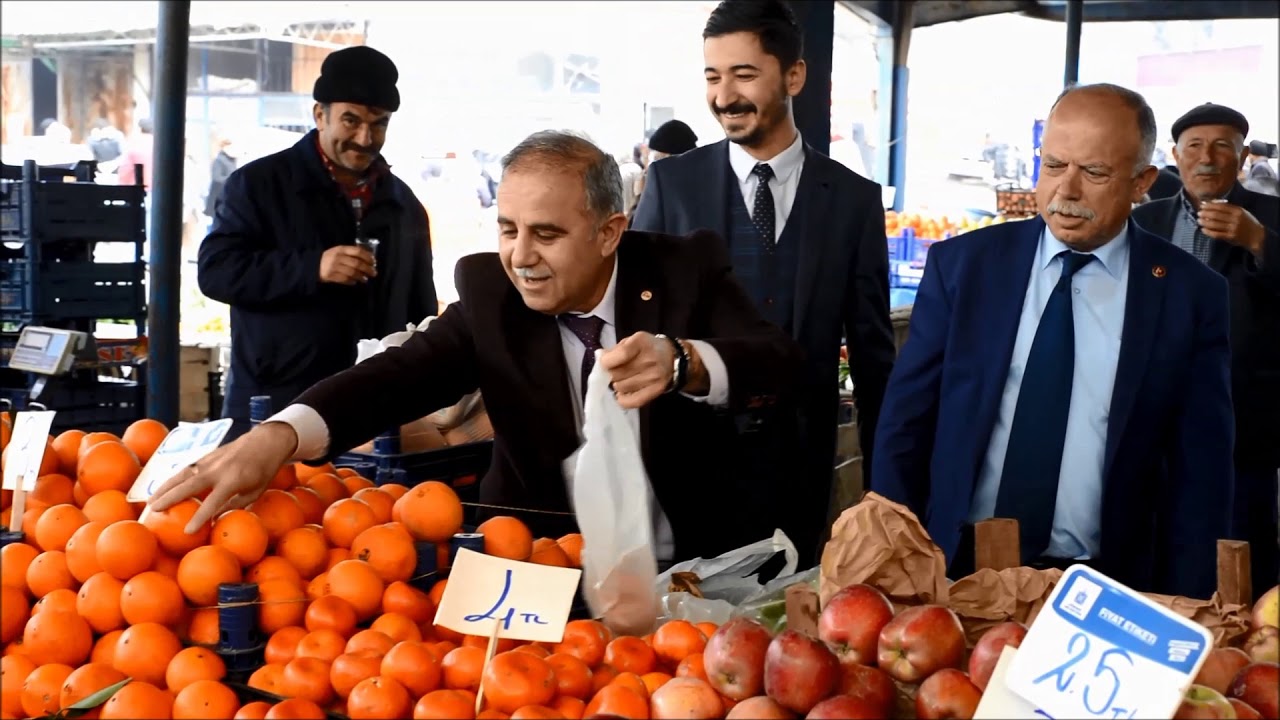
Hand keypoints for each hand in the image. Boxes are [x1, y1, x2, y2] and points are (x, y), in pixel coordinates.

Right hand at [147, 422, 299, 533]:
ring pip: (182, 475)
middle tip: (153, 511)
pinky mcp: (206, 456)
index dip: (200, 517)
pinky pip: (186, 469)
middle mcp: (217, 469)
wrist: (265, 441)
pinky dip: (173, 479)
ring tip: (150, 501)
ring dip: (164, 487)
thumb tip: (216, 519)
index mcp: (233, 480)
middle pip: (188, 485)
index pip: (213, 502)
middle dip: (169, 498)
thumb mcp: (255, 491)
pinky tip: (163, 488)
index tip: (187, 531)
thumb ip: (235, 505)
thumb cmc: (264, 470)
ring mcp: (210, 460)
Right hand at [319, 245, 375, 284]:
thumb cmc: (329, 258)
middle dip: (367, 269)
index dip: (367, 257)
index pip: (358, 251)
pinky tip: (355, 282)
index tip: (374, 262)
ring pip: (352, 272)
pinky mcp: (331, 276)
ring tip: (365, 279)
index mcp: (341, 249)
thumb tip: (368, 258)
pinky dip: (351, 281)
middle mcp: (338, 257)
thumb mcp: (338, 251)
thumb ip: (350, 253)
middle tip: (374, 273)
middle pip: (357, 263)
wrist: (313, 265)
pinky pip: (345, 279)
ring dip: (361, 277)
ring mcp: (334, 267)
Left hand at [599, 332, 674, 409]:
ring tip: (624, 379)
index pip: (621, 355)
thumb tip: (599, 358)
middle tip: (616, 370)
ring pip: (621, 387)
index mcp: (641, 343)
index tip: (604, 363)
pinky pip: (631, 401)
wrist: (672, 358)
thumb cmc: (647, 348)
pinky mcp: (656, 391)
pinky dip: (623, 399)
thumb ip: (614, 350)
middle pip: (617, 374)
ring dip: (618, 384)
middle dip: (611, 373)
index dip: (607, 361)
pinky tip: (624, 393)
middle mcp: (649, 360)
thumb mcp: (632, 340)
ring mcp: (653, 377)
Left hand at [1198, 202, 1265, 254]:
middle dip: (1205, 213)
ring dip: (1204, 222)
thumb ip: (1227, 208)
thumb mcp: (1240, 212)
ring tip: (1199, 221)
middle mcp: (1235, 219)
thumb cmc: (1246, 222)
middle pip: (1216, 215)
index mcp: (1238, 210)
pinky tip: (1203, 229)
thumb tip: (1211, 203)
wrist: (1256, 235)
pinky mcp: (1230, 237)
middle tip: (1198, 213)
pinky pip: (1216, 234)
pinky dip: (1208, 231)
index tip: (1202, 205)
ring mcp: (1233, 228)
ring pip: (1214, 224)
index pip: (1220, 206)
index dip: (1209, 205)